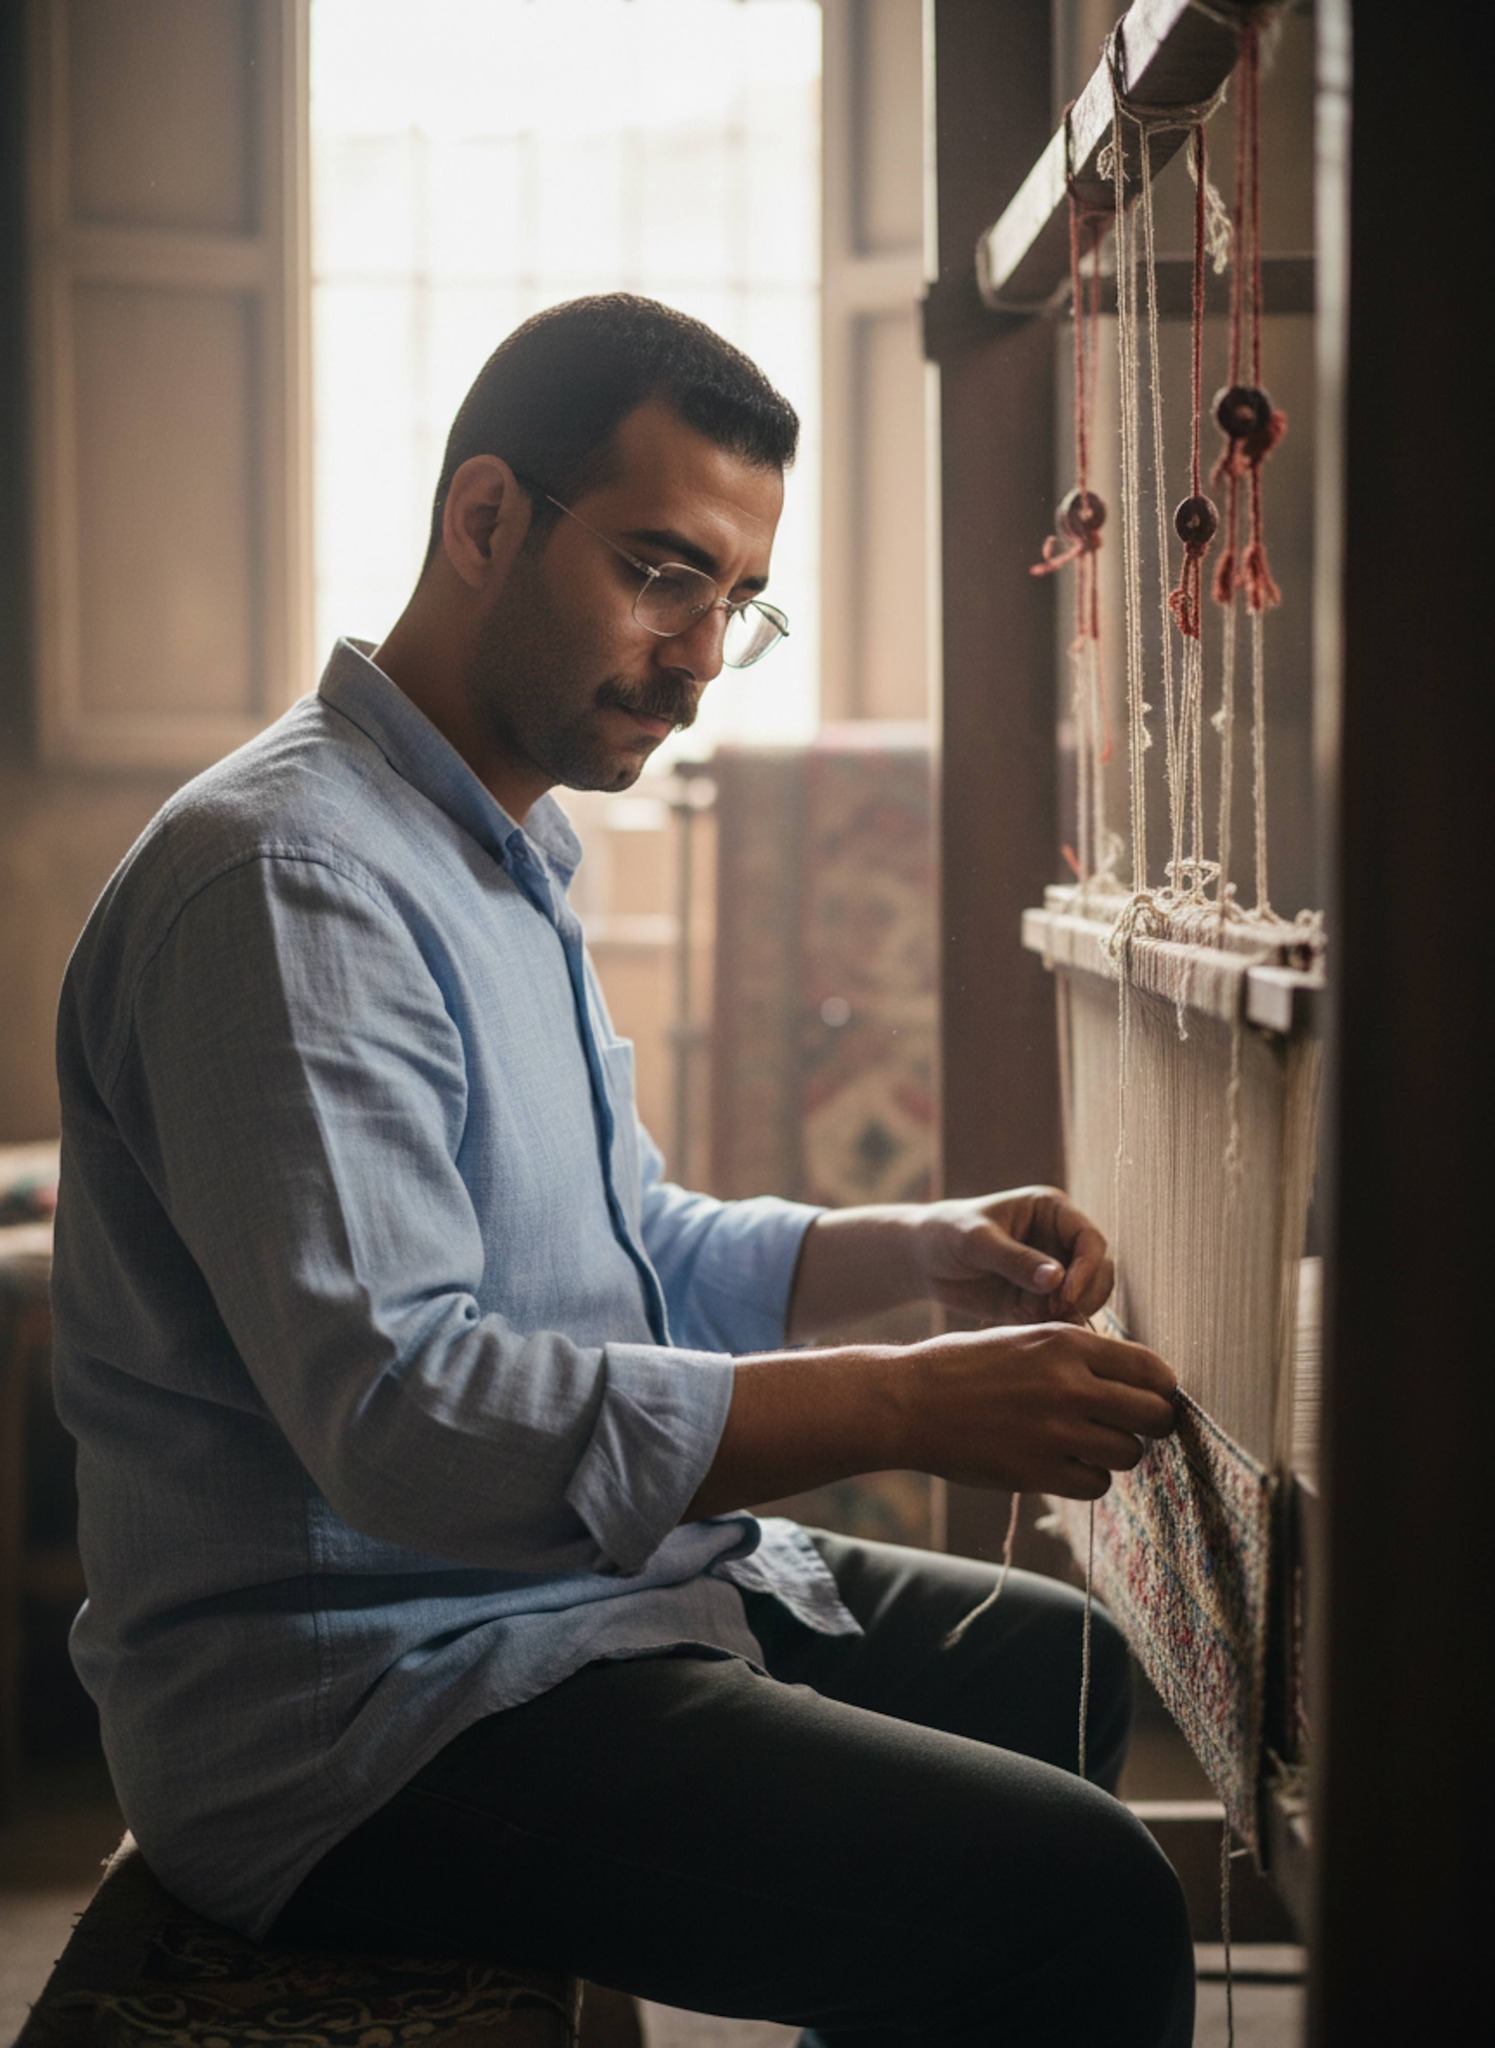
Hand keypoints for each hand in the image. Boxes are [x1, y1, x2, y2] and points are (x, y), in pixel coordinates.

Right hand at [906, 1321, 1174, 1498]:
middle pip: (1154, 1416)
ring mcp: (1055, 1431)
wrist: (910, 1402)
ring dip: (1116, 1454)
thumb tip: (1136, 1378)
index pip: (1153, 1370)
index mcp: (1067, 1342)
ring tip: (1087, 1444)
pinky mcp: (1038, 1472)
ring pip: (1129, 1454)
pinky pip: (1096, 1485)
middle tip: (1132, 1428)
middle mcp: (1069, 1384)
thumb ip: (1079, 1354)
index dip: (1160, 1388)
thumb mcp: (1025, 1337)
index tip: (1150, 1397)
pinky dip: (1086, 1479)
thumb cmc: (966, 1366)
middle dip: (1152, 1424)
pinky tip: (1063, 1464)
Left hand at [911, 1185, 1113, 1326]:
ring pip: (1086, 1299)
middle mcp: (1060, 1241)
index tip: (1065, 1295)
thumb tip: (1056, 1279)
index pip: (1090, 1240)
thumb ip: (1015, 1259)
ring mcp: (1054, 1273)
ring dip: (1070, 1314)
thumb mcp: (976, 1241)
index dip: (1087, 1268)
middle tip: (1054, 1313)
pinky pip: (1062, 1318)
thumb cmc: (946, 1233)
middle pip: (1099, 1272)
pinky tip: (1026, 1327)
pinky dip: (1053, 1328)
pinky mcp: (1041, 1300)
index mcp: (1052, 1211)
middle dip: (1084, 1296)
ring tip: (1035, 1319)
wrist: (923, 1260)